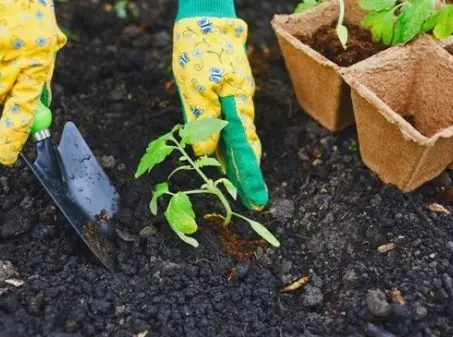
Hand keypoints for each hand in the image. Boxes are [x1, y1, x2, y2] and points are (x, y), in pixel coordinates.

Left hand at [172, 0, 268, 210]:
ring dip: (236, 162)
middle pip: (245, 147)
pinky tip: (221, 153)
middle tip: (250, 201)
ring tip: (235, 185)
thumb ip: (201, 120)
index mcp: (236, 106)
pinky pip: (229, 125)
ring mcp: (235, 101)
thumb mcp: (195, 86)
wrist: (207, 20)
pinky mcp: (227, 95)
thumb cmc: (200, 51)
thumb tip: (205, 153)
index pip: (244, 149)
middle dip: (247, 174)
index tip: (257, 200)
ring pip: (238, 137)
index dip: (249, 176)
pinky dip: (227, 143)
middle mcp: (239, 107)